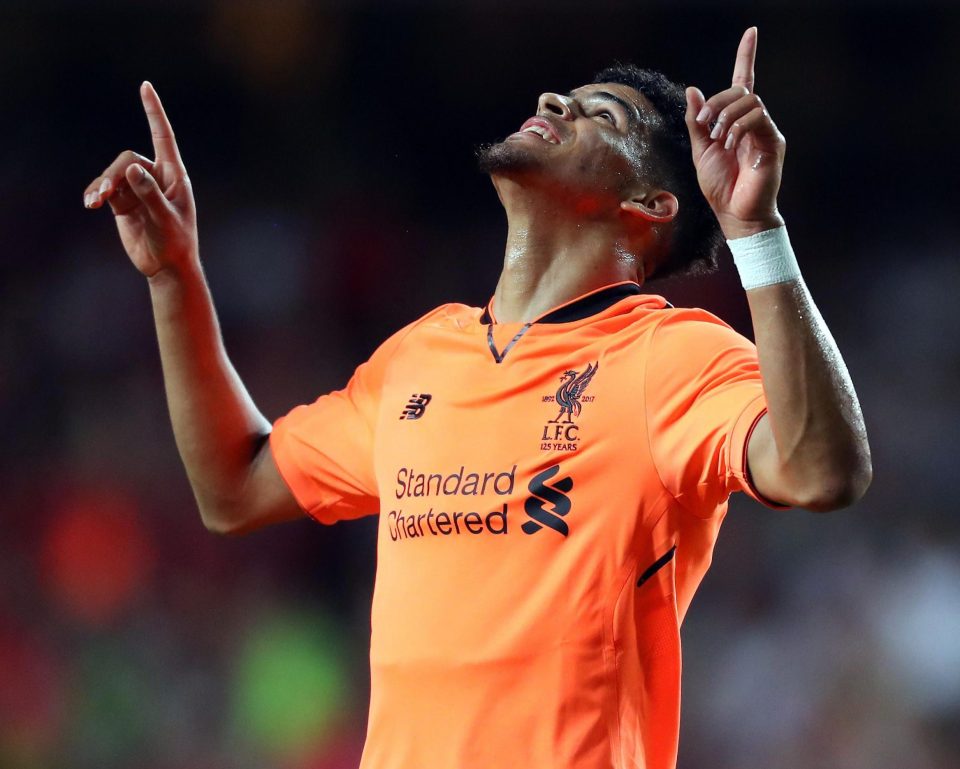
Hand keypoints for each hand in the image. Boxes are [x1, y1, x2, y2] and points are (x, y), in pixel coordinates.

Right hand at [83, 82, 196, 278]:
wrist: (167, 266)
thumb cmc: (175, 241)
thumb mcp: (166, 217)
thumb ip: (150, 193)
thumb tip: (132, 169)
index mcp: (174, 175)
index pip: (163, 137)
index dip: (154, 111)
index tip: (145, 86)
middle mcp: (155, 177)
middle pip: (127, 159)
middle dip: (115, 174)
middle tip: (107, 193)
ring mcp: (138, 188)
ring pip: (113, 174)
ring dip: (102, 185)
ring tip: (94, 202)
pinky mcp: (124, 202)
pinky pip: (105, 189)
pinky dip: (96, 193)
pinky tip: (90, 203)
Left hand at [684, 28, 785, 238]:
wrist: (735, 214)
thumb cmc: (719, 186)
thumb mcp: (700, 151)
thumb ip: (697, 122)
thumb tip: (693, 90)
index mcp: (736, 121)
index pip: (744, 81)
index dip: (747, 56)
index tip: (751, 32)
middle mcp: (754, 121)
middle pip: (741, 89)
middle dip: (718, 102)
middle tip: (705, 126)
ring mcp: (766, 130)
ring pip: (749, 100)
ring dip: (726, 116)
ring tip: (719, 140)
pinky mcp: (773, 142)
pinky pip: (757, 118)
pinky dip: (738, 128)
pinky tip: (730, 145)